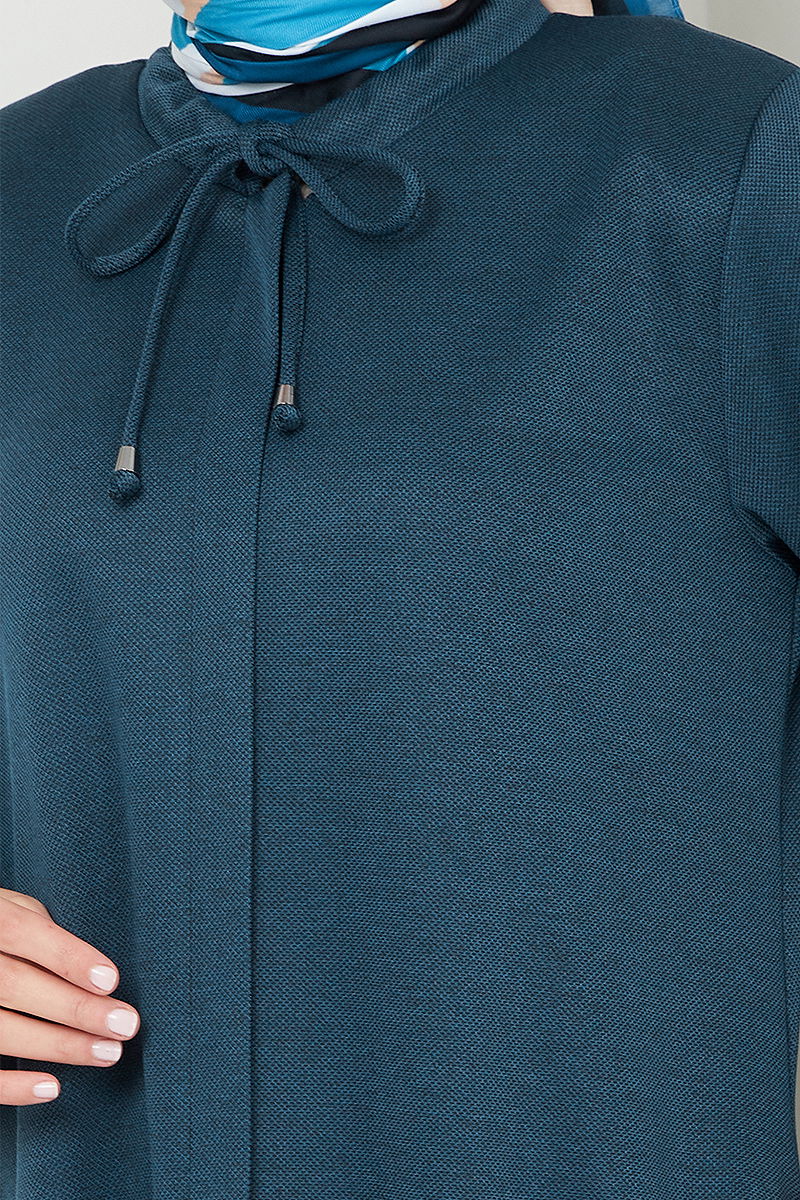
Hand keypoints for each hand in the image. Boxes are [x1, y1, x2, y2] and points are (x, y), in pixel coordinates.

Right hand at [0, 887, 139, 1104]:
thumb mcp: (10, 907)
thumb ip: (40, 929)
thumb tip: (90, 969)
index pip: (23, 932)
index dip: (67, 956)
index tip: (110, 980)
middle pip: (16, 985)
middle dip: (75, 1008)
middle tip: (124, 1025)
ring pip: (0, 1030)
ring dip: (58, 1046)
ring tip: (106, 1052)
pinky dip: (11, 1086)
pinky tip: (51, 1086)